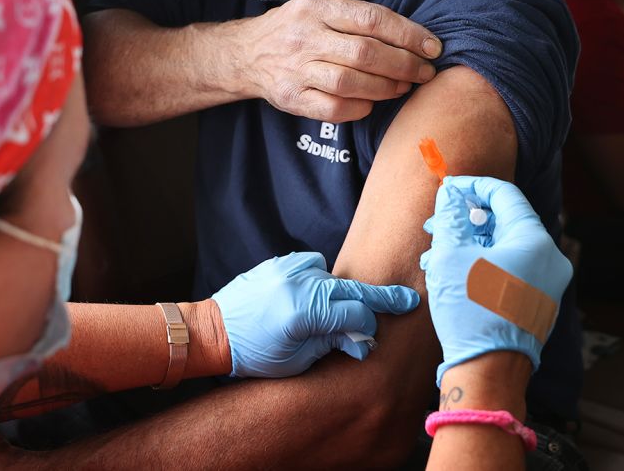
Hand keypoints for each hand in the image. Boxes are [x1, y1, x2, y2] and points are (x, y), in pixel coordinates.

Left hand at [212, 251, 419, 377]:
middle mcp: (298, 284)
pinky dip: (320, 278)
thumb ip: (332, 343)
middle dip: (381, 297)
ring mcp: (287, 269)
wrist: (215, 331)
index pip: (355, 314)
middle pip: (352, 288)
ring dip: (342, 291)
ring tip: (341, 308)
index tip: (373, 338)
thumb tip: (363, 340)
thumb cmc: (255, 354)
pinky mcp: (278, 263)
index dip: (368, 328)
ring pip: (332, 275)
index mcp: (304, 312)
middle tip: (408, 299)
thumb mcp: (297, 360)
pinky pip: (312, 265)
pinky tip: (316, 294)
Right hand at [233, 0, 441, 122]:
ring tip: (403, 88)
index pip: (371, 19)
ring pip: (351, 82)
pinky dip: (360, 107)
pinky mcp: (290, 97)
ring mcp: (295, 69)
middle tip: (425, 72)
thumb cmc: (295, 29)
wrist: (246, 54)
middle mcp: (304, 37)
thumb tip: (413, 36)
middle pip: (365, 53)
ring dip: (386, 88)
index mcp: (315, 7)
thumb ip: (355, 17)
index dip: (408, 34)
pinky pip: (333, 108)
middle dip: (404, 65)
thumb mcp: (318, 7)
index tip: (432, 47)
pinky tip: (372, 103)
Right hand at [420, 176, 572, 384]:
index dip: (474, 186)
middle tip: (436, 224)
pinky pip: (510, 269)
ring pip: (505, 247)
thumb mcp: (451, 255)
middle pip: (505, 222)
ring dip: (470, 244)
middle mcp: (550, 259)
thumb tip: (450, 193)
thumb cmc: (471, 311)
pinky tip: (453, 273)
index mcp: (535, 241)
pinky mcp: (538, 302)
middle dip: (467, 219)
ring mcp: (547, 284)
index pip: (505, 195)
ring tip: (436, 254)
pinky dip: (483, 263)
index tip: (449, 187)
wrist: (489, 369)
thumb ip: (451, 217)